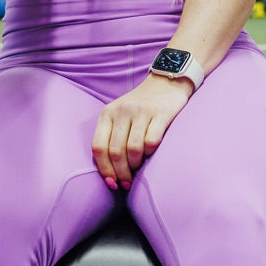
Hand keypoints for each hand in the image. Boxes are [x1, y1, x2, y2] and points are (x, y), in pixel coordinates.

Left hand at [91, 73, 190, 189]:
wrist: (166, 81)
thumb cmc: (141, 106)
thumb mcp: (120, 115)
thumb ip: (112, 137)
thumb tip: (111, 173)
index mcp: (107, 114)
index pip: (99, 147)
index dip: (104, 170)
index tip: (112, 183)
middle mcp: (122, 111)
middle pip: (116, 152)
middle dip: (121, 173)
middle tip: (127, 183)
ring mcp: (141, 111)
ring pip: (133, 149)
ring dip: (136, 165)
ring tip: (139, 169)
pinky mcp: (161, 113)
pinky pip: (152, 141)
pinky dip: (150, 152)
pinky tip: (151, 153)